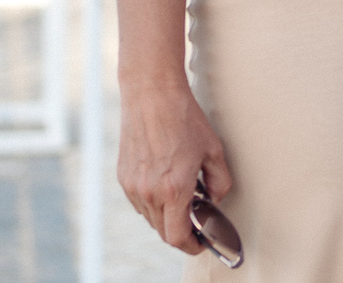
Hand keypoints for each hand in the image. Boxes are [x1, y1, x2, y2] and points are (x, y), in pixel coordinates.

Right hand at [118, 81, 230, 254]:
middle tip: (197, 226)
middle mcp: (149, 193)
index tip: (201, 244)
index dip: (191, 245)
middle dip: (181, 233)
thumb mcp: (213, 150)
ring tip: (185, 200)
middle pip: (163, 230)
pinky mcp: (123, 178)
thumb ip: (219, 182)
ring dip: (166, 217)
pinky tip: (166, 186)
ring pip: (150, 217)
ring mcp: (133, 187)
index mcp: (173, 189)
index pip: (177, 235)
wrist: (152, 97)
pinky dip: (154, 203)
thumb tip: (215, 199)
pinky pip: (140, 202)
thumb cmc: (185, 120)